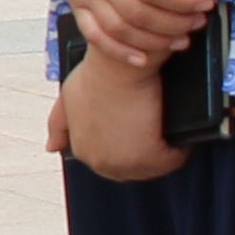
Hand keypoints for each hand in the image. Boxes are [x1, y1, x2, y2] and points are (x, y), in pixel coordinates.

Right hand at [45, 0, 218, 63]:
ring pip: (118, 29)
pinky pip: (95, 35)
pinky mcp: (77, 3)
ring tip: (182, 39)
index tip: (206, 0)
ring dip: (153, 40)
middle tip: (200, 21)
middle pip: (137, 12)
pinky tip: (143, 57)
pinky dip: (118, 51)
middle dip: (174, 22)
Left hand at [53, 47, 187, 184]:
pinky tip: (183, 136)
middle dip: (150, 152)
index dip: (130, 147)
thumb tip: (52, 147)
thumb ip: (58, 124)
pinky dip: (180, 150)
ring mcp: (124, 163)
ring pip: (154, 167)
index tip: (143, 132)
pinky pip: (172, 160)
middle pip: (134, 168)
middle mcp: (100, 163)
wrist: (117, 65)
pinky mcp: (148, 157)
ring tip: (173, 134)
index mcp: (82, 151)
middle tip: (162, 132)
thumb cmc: (97, 74)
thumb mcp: (68, 97)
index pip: (111, 161)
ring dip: (166, 153)